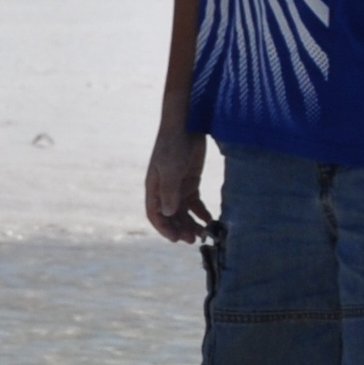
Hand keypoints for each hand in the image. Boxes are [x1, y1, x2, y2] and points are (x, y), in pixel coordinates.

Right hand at [144, 126, 214, 242]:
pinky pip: (194, 202)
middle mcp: (164, 190)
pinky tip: (209, 219)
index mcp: (153, 188)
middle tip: (193, 239)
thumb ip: (169, 192)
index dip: (164, 228)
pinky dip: (201, 212)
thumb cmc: (173, 145)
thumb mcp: (171, 169)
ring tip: (203, 234)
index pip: (155, 214)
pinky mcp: (190, 181)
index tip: (176, 239)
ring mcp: (177, 186)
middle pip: (170, 216)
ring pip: (183, 211)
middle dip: (180, 228)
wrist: (186, 125)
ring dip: (191, 223)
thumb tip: (168, 214)